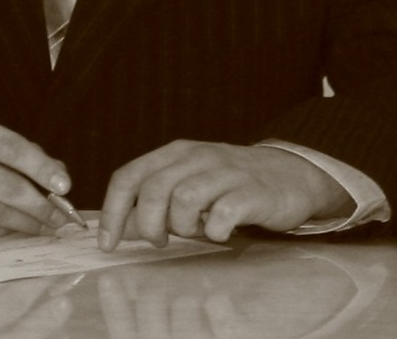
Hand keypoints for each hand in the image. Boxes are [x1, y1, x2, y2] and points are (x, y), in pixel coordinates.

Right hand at [0, 112, 73, 238]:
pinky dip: (0, 231)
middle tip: (60, 214)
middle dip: (40, 204)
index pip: (11, 148)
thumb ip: (9, 149)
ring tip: (44, 226)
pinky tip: (13, 229)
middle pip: (7, 186)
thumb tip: (55, 171)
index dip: (42, 167)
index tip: (64, 183)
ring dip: (25, 223)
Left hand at [98, 140, 352, 249]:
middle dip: (149, 224)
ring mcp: (225, 172)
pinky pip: (223, 212)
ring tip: (194, 233)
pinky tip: (219, 233)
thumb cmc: (229, 183)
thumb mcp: (187, 184)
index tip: (107, 242)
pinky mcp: (252, 191)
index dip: (113, 211)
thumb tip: (120, 227)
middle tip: (160, 241)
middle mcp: (196, 157)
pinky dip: (214, 229)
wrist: (289, 173)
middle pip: (153, 189)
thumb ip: (154, 203)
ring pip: (184, 198)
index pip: (129, 176)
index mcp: (174, 154)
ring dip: (182, 226)